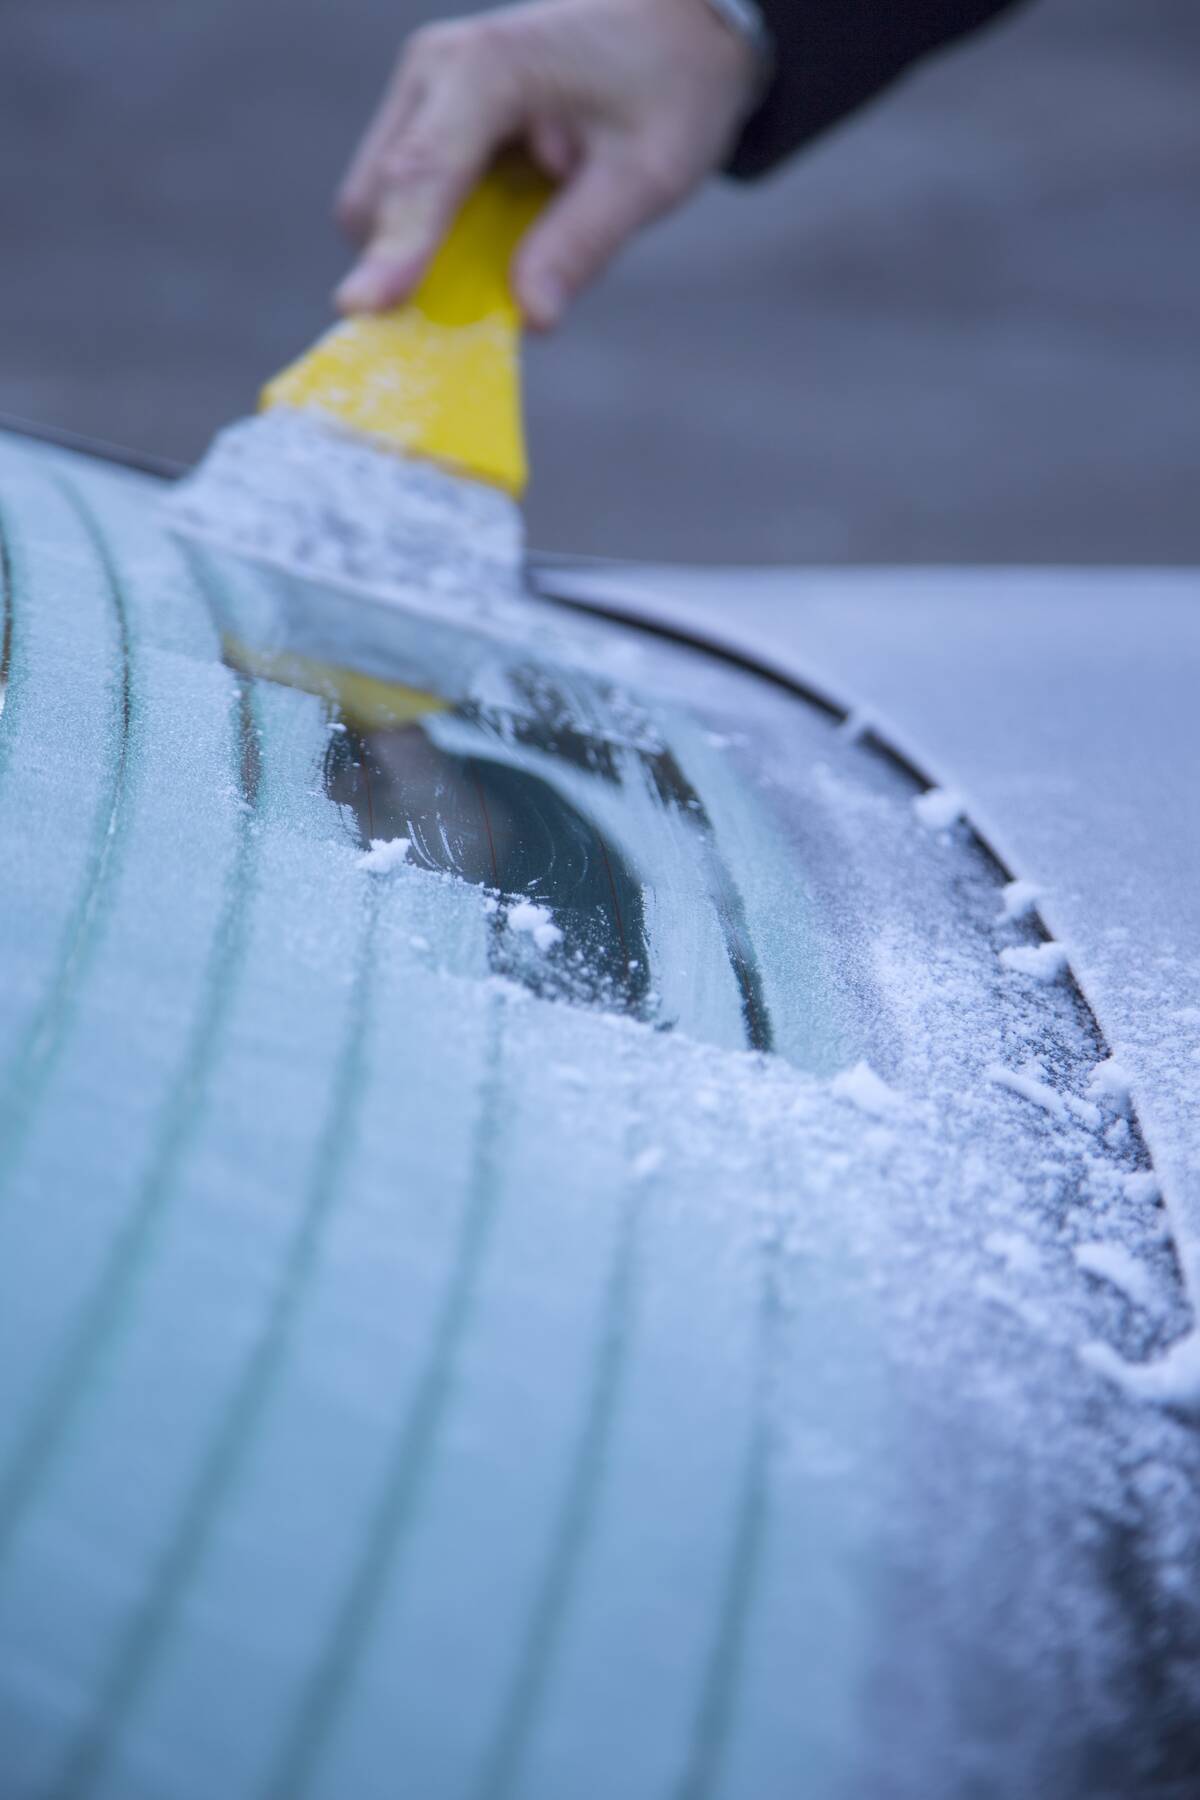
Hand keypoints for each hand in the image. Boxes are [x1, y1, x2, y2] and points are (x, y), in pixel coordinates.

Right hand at [334, 0, 760, 328]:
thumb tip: (531, 318)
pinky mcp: (426, 118)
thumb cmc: (666, 87)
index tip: (363, 310)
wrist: (668, 27)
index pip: (423, 172)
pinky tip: (505, 224)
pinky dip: (439, 236)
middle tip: (482, 303)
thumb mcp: (648, 172)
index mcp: (485, 67)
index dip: (396, 248)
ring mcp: (422, 92)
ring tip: (519, 234)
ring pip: (381, 203)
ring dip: (426, 249)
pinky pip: (406, 200)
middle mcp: (433, 70)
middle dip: (408, 261)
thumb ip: (583, 243)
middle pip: (379, 196)